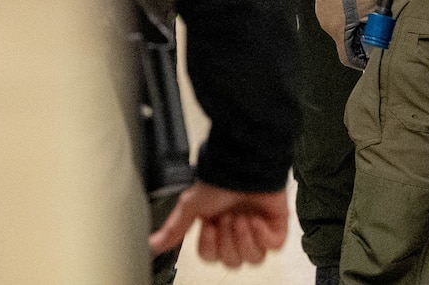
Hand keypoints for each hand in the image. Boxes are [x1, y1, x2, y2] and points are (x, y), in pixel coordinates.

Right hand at [149, 181, 289, 266]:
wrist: (244, 167)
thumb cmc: (218, 182)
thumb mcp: (191, 205)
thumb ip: (175, 228)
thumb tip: (152, 245)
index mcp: (214, 228)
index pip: (211, 256)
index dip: (211, 245)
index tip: (210, 225)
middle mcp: (234, 233)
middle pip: (232, 262)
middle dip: (228, 240)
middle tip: (227, 217)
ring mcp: (257, 232)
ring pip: (253, 259)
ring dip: (244, 237)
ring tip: (242, 217)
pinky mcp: (276, 229)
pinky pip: (272, 247)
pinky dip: (262, 234)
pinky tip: (256, 219)